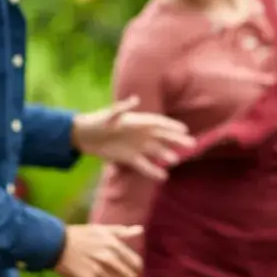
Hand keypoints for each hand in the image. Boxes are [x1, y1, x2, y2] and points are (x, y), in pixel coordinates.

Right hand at [54, 224, 143, 276]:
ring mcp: (98, 270)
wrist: (57, 244)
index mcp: (114, 245)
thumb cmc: (81, 235)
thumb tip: (140, 230)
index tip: (132, 271)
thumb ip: (122, 232)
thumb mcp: (102, 229)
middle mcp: (109, 258)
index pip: (136, 263)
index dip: (135, 269)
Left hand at [72, 96, 193, 180]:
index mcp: (138, 121)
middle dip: (177, 140)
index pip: (159, 123)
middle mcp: (141, 134)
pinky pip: (144, 166)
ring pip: (156, 152)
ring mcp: (137, 147)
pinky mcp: (129, 159)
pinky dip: (153, 171)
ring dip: (166, 155)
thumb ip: (122, 108)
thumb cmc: (97, 121)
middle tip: (192, 144)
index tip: (185, 130)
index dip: (172, 126)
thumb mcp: (109, 114)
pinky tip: (163, 176)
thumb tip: (135, 100)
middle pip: (163, 137)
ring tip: (176, 161)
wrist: (84, 136)